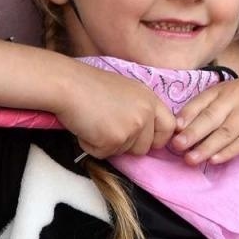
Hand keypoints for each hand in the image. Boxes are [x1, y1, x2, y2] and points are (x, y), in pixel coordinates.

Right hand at [56, 65, 177, 159]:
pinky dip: (91, 146)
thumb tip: (143, 133)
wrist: (68, 85)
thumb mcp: (127, 91)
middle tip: (108, 129)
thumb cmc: (90, 85)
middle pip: (145, 147)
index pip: (169, 127)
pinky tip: (85, 127)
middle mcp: (145, 113)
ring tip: (94, 123)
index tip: (144, 140)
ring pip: (123, 152)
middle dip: (127, 145)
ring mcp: (131, 127)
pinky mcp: (113, 140)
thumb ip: (140, 109)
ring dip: (107, 144)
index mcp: (150, 99)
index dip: (157, 138)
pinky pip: (103, 154)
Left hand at [172, 62, 238, 165]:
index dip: (185, 116)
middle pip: (209, 117)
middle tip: (174, 147)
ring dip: (206, 146)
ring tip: (190, 159)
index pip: (201, 101)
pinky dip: (229, 150)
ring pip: (224, 131)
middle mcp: (236, 98)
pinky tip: (216, 159)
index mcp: (227, 88)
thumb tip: (196, 124)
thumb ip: (222, 102)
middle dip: (190, 133)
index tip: (170, 129)